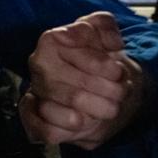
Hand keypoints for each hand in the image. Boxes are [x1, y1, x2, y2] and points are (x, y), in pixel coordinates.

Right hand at [19, 11, 144, 149]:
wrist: (94, 84)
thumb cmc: (96, 57)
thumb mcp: (103, 31)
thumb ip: (106, 26)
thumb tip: (111, 43)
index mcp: (51, 41)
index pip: (75, 55)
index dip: (101, 65)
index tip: (118, 71)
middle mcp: (39, 66)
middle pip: (75, 89)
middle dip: (108, 92)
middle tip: (121, 91)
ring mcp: (35, 93)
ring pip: (69, 111)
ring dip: (99, 111)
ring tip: (111, 107)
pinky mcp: (35, 119)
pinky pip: (49, 131)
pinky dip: (72, 129)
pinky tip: (85, 121)